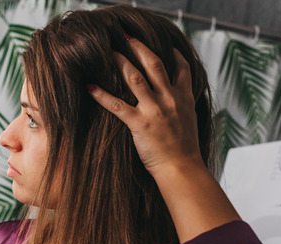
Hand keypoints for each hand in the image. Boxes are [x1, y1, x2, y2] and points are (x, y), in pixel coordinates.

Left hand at [88, 36, 202, 175]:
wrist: (182, 168)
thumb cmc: (185, 151)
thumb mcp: (190, 123)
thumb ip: (182, 109)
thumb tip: (176, 105)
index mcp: (183, 98)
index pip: (181, 68)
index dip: (173, 54)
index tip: (164, 45)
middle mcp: (169, 99)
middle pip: (154, 64)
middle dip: (139, 48)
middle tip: (127, 37)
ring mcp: (154, 110)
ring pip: (135, 78)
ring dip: (120, 62)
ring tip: (108, 52)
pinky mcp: (139, 123)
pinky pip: (116, 105)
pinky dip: (101, 94)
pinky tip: (90, 87)